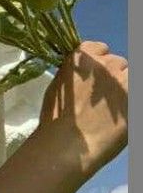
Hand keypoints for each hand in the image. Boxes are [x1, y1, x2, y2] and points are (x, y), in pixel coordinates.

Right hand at [35, 40, 127, 184]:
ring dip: (125, 88)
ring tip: (114, 107)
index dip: (99, 63)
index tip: (94, 77)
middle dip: (113, 76)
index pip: (101, 48)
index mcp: (83, 56)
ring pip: (132, 77)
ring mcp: (123, 81)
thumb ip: (76, 71)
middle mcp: (106, 63)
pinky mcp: (135, 99)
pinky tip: (121, 115)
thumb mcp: (59, 83)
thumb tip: (86, 73)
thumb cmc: (57, 117)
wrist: (68, 143)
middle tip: (104, 96)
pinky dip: (131, 102)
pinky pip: (136, 94)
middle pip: (118, 63)